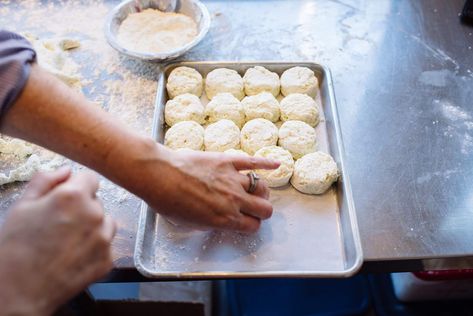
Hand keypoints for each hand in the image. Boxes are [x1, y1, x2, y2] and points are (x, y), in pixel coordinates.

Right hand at [0, 167, 115, 315]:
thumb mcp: (22, 205)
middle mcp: (95, 215)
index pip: (90, 178)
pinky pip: (106, 246)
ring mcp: (104, 239)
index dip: (76, 186)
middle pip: (97, 202)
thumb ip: (46, 180)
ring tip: (68, 241)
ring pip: (106, 222)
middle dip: (83, 208)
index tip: (66, 198)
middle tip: (60, 224)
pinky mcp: (108, 260)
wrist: (18, 291)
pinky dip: (95, 249)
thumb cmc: (15, 248)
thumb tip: (66, 171)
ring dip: (93, 227)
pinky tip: (74, 256)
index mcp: (74, 196)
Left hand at [142, 147, 278, 232]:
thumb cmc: (168, 201)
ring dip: (261, 191)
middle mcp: (234, 201)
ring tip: (256, 190)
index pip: (253, 226)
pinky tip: (276, 165)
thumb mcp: (189, 224)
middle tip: (254, 208)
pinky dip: (267, 164)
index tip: (247, 222)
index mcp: (224, 219)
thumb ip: (209, 224)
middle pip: (265, 209)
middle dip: (262, 211)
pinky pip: (253, 162)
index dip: (251, 225)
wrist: (160, 175)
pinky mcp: (228, 161)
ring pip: (262, 187)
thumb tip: (217, 219)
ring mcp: (233, 179)